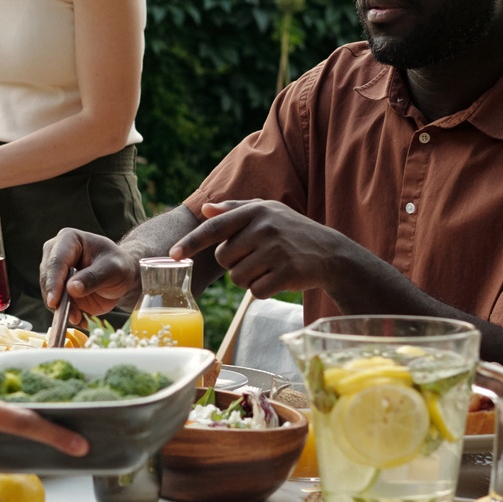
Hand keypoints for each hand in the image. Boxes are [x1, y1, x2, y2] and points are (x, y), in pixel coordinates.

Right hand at [42, 228, 139, 319]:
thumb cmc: (118, 265)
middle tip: (72, 316)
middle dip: (58, 300)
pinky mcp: (57, 289)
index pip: (56, 261)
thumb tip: (71, 289)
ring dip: (62, 309)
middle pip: (48, 278)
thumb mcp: (113, 269)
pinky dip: (66, 314)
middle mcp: (56, 253)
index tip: (54, 302)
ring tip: (79, 318)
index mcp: (69, 239)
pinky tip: (80, 319)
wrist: (121, 276)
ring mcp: (54, 272)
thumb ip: (93, 277)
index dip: (53, 282)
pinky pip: (56, 304)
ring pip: (49, 293)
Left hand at [174, 200, 347, 297]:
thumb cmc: (293, 232)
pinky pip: (255, 291)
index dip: (190, 242)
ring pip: (237, 277)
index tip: (172, 255)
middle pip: (223, 257)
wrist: (331, 254)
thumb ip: (235, 209)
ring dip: (249, 279)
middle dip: (235, 263)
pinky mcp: (286, 273)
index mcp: (255, 210)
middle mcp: (264, 227)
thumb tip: (206, 210)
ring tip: (269, 268)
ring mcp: (276, 250)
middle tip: (257, 257)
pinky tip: (278, 280)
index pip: (214, 227)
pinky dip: (262, 291)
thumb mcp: (268, 212)